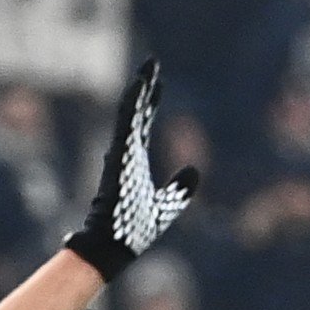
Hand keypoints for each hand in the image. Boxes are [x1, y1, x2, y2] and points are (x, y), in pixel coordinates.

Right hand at [63, 59, 199, 281]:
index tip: (156, 84)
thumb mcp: (168, 206)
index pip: (143, 125)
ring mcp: (121, 153)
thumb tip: (194, 171)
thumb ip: (180, 188)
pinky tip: (139, 86)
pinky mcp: (119, 156)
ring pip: (131, 113)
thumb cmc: (134, 230)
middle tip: (152, 64)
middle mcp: (126, 153)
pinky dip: (133, 104)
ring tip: (148, 66)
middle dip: (145, 89)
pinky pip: (126, 124)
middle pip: (137, 112)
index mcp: (135, 161)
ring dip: (140, 89)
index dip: (150, 104)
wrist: (116, 244)